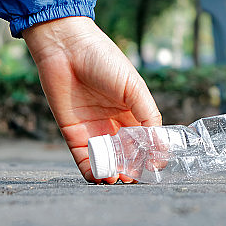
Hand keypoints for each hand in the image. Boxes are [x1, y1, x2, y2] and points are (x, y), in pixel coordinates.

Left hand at [22, 16, 161, 182]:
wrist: (66, 48)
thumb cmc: (103, 60)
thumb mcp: (133, 87)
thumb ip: (147, 115)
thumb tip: (160, 144)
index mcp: (133, 110)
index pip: (146, 139)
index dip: (151, 154)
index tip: (154, 166)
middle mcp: (115, 123)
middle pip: (127, 153)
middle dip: (132, 166)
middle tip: (133, 175)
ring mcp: (94, 129)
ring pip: (107, 159)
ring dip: (114, 172)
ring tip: (118, 177)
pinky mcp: (73, 134)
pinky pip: (84, 158)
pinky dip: (92, 171)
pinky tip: (100, 176)